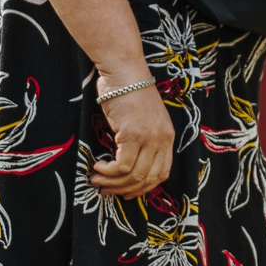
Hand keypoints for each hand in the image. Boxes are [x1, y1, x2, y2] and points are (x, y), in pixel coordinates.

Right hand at [92, 71, 174, 198]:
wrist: (124, 73)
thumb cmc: (127, 94)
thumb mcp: (141, 121)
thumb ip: (140, 141)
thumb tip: (124, 167)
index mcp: (168, 137)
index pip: (162, 173)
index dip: (144, 187)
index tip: (127, 192)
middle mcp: (163, 140)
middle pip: (148, 178)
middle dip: (126, 189)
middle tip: (106, 190)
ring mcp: (150, 138)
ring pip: (134, 175)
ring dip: (113, 183)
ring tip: (97, 181)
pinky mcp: (134, 135)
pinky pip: (122, 166)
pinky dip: (108, 172)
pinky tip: (97, 167)